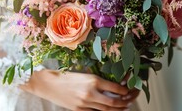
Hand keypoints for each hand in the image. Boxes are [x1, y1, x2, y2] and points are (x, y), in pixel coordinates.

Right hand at [20, 69, 136, 110]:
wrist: (49, 84)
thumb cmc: (66, 76)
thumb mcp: (84, 74)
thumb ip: (98, 81)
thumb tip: (113, 87)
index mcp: (93, 80)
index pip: (116, 88)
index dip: (126, 90)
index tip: (130, 88)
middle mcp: (91, 93)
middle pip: (114, 102)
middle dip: (126, 102)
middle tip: (132, 99)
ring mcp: (85, 104)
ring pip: (107, 110)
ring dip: (118, 109)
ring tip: (125, 106)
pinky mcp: (80, 110)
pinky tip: (110, 110)